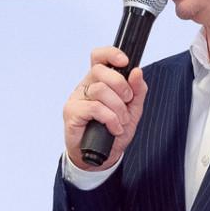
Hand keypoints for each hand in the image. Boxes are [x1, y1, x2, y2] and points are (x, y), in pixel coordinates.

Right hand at [62, 46, 148, 170]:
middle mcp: (85, 86)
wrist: (102, 156)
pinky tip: (114, 128)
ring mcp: (77, 99)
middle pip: (100, 70)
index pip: (99, 57)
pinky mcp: (72, 113)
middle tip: (128, 101)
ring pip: (100, 90)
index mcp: (99, 81)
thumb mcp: (133, 110)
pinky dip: (110, 119)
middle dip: (121, 85)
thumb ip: (137, 90)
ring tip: (121, 121)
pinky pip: (94, 108)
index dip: (110, 54)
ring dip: (117, 107)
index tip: (124, 62)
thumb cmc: (114, 131)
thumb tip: (137, 71)